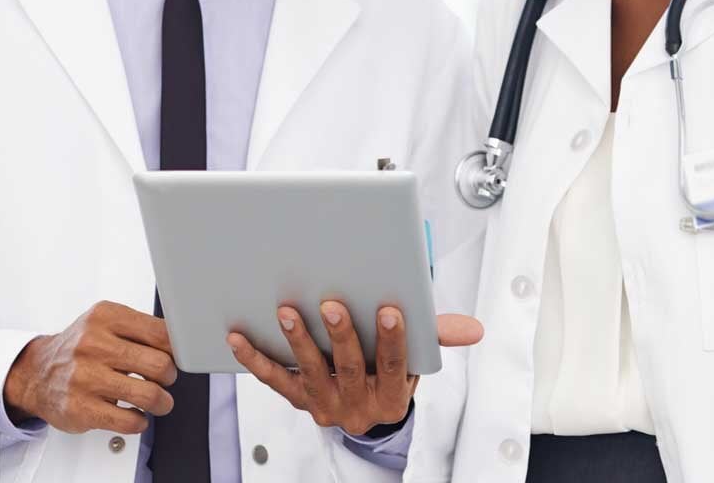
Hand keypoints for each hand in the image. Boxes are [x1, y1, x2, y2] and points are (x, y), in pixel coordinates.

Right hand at [3, 301, 177, 434]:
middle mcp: (94, 344)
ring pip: (147, 394)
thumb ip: (139, 328)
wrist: (37, 372)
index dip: (176, 348)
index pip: (160, 332)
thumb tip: (178, 342)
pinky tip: (137, 416)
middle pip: (158, 364)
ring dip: (162, 402)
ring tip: (160, 401)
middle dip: (170, 375)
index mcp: (105, 317)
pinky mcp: (80, 409)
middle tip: (167, 378)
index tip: (176, 355)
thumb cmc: (80, 346)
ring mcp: (86, 378)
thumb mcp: (106, 321)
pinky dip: (140, 421)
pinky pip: (127, 420)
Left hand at [228, 303, 482, 435]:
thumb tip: (474, 329)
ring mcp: (325, 404)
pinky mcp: (298, 399)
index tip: (390, 309)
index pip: (394, 365)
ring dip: (298, 341)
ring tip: (288, 310)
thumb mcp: (418, 357)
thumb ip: (438, 336)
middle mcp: (357, 405)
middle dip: (341, 335)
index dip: (393, 339)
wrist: (366, 410)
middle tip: (332, 303)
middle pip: (349, 368)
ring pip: (310, 373)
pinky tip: (238, 335)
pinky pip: (274, 381)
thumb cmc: (389, 368)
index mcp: (391, 393)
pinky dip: (255, 358)